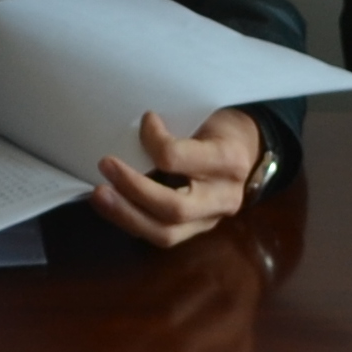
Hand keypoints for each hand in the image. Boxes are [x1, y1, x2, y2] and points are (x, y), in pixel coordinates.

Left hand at [94, 106, 258, 248]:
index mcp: (229, 160)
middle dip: (133, 190)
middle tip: (105, 166)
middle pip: (174, 208)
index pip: (179, 158)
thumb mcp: (207, 116)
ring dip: (126, 215)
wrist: (251, 152)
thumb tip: (130, 131)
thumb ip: (176, 128)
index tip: (146, 120)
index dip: (153, 140)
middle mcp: (224, 197)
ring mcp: (211, 220)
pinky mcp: (197, 230)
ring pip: (165, 234)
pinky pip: (161, 235)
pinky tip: (112, 206)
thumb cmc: (221, 128)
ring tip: (99, 196)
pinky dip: (132, 221)